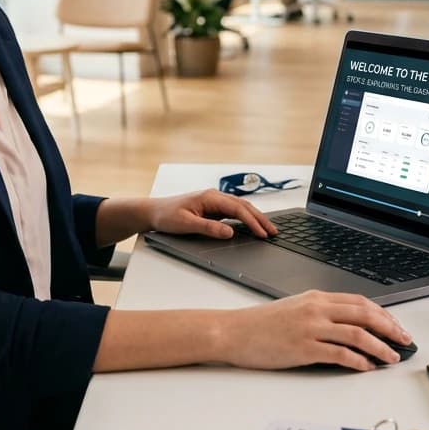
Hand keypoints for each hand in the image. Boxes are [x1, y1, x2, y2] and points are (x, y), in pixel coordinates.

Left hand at [149, 189, 276, 239]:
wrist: (154, 211)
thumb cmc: (167, 215)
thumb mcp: (186, 224)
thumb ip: (208, 227)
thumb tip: (230, 231)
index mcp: (210, 197)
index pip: (237, 208)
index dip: (252, 221)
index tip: (262, 232)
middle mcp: (214, 197)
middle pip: (243, 206)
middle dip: (260, 219)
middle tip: (274, 232)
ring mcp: (214, 202)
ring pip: (240, 208)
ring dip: (255, 218)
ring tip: (269, 230)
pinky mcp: (212, 209)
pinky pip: (234, 213)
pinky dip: (246, 219)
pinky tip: (253, 226)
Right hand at [221, 291, 412, 370]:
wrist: (233, 331)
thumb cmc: (260, 324)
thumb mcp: (294, 308)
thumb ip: (319, 312)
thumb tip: (348, 325)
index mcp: (315, 297)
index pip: (359, 302)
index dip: (383, 314)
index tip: (396, 326)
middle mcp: (316, 309)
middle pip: (364, 314)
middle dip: (390, 328)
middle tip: (405, 340)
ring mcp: (310, 328)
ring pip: (357, 334)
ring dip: (380, 347)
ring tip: (392, 357)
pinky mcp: (303, 348)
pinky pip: (339, 354)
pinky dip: (358, 361)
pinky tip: (367, 367)